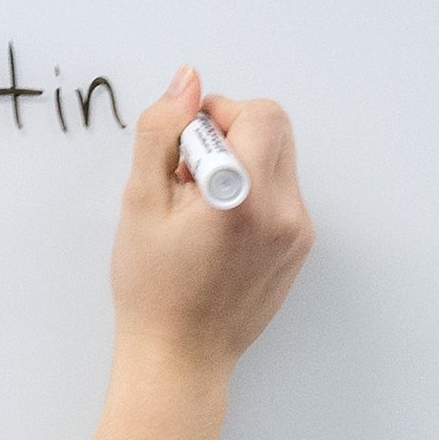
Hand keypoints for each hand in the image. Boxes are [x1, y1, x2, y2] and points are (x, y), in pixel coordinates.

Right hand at [108, 69, 312, 381]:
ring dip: (240, 162)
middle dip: (230, 134)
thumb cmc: (153, 290)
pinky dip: (251, 192)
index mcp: (246, 198)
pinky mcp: (298, 247)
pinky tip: (216, 227)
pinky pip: (281, 193)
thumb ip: (162, 131)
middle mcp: (285, 213)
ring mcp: (298, 233)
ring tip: (199, 205)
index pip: (259, 114)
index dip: (217, 114)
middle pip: (275, 130)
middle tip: (187, 173)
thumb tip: (187, 81)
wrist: (180, 358)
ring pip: (278, 160)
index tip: (184, 145)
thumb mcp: (140, 202)